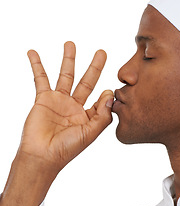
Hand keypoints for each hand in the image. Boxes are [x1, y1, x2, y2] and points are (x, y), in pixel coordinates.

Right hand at [0, 42, 112, 205]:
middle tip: (102, 52)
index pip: (101, 99)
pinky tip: (34, 53)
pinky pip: (40, 78)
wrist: (43, 156)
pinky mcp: (44, 99)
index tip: (113, 90)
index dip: (108, 94)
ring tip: (70, 44)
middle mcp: (75, 106)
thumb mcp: (91, 133)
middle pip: (87, 81)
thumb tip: (110, 94)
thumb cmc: (67, 149)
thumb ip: (103, 115)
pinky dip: (37, 65)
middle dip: (94, 66)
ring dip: (68, 59)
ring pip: (66, 75)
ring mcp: (59, 101)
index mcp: (88, 115)